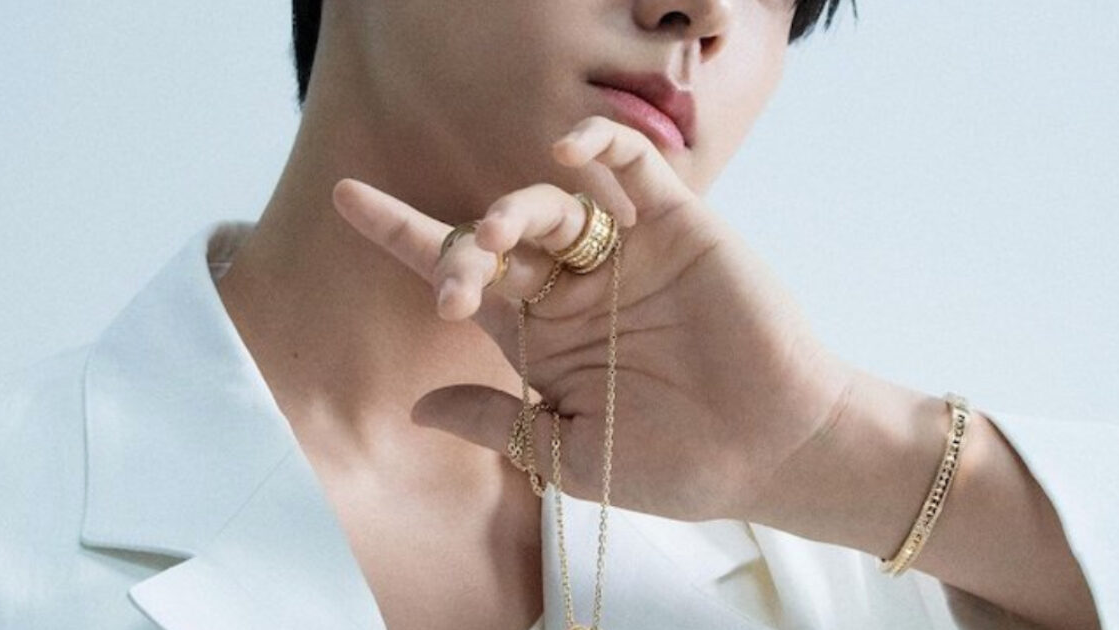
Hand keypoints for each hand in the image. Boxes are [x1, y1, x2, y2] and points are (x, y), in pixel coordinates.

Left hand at [331, 115, 855, 522]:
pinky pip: (635, 170)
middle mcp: (575, 289)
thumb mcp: (569, 456)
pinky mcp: (679, 229)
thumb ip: (497, 424)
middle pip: (496, 237)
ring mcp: (625, 255)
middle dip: (459, 247)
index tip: (347, 200)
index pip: (462, 277)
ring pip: (552, 202)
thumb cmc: (674, 465)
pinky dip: (602, 147)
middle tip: (459, 283)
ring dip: (513, 207)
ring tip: (501, 236)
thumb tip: (416, 409)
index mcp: (541, 338)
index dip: (404, 236)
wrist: (771, 454)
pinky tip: (567, 150)